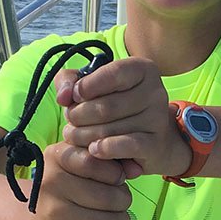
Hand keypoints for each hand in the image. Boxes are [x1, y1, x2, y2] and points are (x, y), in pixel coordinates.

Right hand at [22, 139, 131, 219]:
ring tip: (116, 218)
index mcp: (58, 158)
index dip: (115, 173)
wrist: (27, 217)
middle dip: (123, 200)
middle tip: (120, 202)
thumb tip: (134, 169)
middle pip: (109, 197)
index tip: (117, 178)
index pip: (96, 163)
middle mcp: (54, 185)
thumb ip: (104, 158)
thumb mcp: (73, 160)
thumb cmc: (59, 185)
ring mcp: (58, 215)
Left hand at [56, 57, 190, 179]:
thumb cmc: (117, 108)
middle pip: (106, 106)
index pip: (112, 74)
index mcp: (142, 69)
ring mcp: (157, 118)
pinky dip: (105, 149)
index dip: (86, 87)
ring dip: (84, 135)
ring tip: (76, 136)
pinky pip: (125, 146)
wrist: (152, 141)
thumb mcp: (93, 87)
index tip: (73, 97)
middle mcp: (154, 91)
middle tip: (70, 122)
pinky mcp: (155, 144)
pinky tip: (93, 149)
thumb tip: (64, 96)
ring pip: (110, 129)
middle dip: (79, 116)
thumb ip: (71, 81)